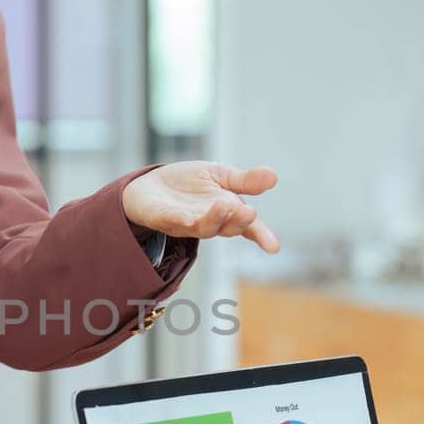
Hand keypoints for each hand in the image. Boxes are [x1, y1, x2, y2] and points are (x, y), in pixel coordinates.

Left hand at [122, 161, 279, 253]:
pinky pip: (173, 222)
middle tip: (248, 212)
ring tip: (224, 205)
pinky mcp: (163, 219)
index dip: (261, 236)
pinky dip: (180, 221)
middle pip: (227, 228)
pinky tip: (186, 217)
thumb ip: (244, 180)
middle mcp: (209, 222)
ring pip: (203, 228)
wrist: (149, 185)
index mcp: (227, 212)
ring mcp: (186, 223)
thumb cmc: (188, 184)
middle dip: (238, 221)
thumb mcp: (220, 175)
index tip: (273, 247)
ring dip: (215, 218)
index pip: (248, 227)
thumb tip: (274, 176)